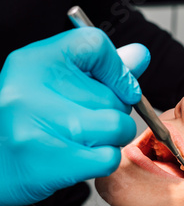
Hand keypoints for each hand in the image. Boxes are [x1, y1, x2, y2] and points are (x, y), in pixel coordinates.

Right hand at [0, 28, 150, 205]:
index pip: (96, 44)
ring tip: (86, 139)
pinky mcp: (57, 160)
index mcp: (34, 61)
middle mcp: (35, 89)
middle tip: (86, 120)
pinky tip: (83, 157)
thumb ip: (97, 68)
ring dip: (112, 137)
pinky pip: (110, 157)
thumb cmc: (21, 121)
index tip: (118, 86)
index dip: (117, 68)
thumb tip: (140, 55)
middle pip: (114, 93)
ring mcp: (46, 125)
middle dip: (112, 111)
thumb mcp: (48, 82)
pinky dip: (104, 159)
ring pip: (118, 125)